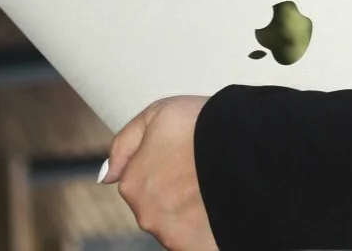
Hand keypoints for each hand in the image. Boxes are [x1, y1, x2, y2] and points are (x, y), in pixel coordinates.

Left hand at [104, 95, 217, 250]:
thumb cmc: (203, 125)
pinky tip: (217, 208)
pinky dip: (204, 227)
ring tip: (213, 185)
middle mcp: (147, 215)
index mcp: (133, 182)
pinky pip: (195, 240)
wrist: (245, 149)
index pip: (138, 178)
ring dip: (189, 209)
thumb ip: (124, 144)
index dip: (161, 161)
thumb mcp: (157, 114)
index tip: (181, 152)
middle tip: (198, 168)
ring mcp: (172, 235)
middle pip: (156, 204)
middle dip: (173, 190)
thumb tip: (106, 175)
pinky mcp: (196, 248)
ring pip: (175, 223)